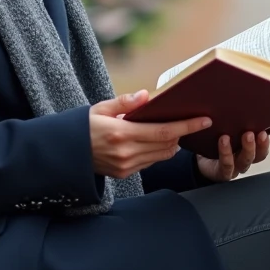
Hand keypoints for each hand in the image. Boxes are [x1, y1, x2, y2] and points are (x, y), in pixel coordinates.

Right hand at [89, 91, 212, 178]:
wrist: (65, 154)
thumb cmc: (82, 127)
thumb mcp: (99, 109)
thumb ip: (124, 102)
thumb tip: (147, 95)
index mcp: (122, 133)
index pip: (164, 131)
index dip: (187, 126)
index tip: (205, 120)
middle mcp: (126, 153)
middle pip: (167, 145)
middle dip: (182, 134)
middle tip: (191, 122)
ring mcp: (126, 166)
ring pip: (161, 156)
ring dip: (171, 144)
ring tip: (175, 131)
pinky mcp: (124, 174)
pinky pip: (150, 162)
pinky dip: (158, 152)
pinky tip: (157, 141)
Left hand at [196, 130, 268, 182]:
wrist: (196, 161)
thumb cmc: (214, 144)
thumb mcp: (227, 133)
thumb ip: (236, 125)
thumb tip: (243, 105)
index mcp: (246, 152)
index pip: (261, 151)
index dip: (264, 144)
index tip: (263, 132)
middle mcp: (242, 161)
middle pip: (253, 157)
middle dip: (253, 145)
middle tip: (249, 133)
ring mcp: (233, 169)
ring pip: (242, 162)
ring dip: (240, 149)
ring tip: (232, 136)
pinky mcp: (221, 173)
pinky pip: (226, 165)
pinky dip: (225, 153)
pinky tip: (223, 140)